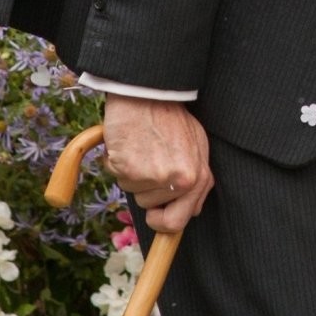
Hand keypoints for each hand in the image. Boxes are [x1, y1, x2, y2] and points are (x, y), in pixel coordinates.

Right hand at [102, 92, 214, 233]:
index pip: (178, 222)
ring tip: (143, 146)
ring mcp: (152, 176)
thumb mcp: (197, 146)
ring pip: (133, 191)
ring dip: (134, 173)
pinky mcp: (128, 169)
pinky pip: (117, 176)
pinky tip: (129, 143)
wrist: (148, 93)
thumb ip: (196, 179)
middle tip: (147, 168)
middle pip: (150, 209)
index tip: (155, 215)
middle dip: (145, 194)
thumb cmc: (171, 117)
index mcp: (197, 177)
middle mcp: (177, 181)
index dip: (162, 221)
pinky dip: (118, 162)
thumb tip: (190, 210)